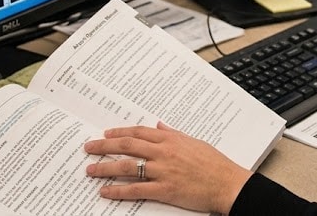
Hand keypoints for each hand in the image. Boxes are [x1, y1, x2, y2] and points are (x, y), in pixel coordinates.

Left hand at [84, 121, 250, 213]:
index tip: (106, 134)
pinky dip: (118, 190)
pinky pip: (136, 190)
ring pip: (128, 167)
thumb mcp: (194, 142)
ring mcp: (163, 171)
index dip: (120, 132)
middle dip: (105, 146)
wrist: (227, 183)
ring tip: (91, 169)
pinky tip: (106, 191)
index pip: (139, 132)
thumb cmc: (215, 163)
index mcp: (171, 139)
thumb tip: (159, 126)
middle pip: (128, 146)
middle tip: (89, 148)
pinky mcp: (165, 190)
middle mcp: (164, 153)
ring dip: (106, 168)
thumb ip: (174, 134)